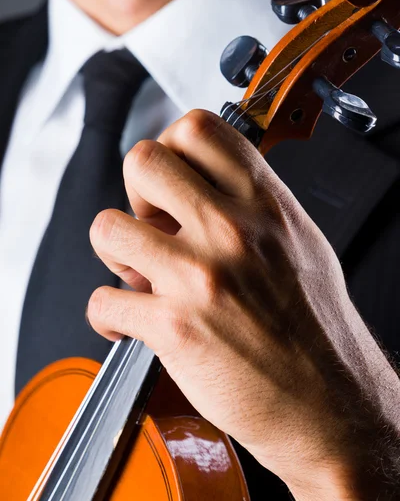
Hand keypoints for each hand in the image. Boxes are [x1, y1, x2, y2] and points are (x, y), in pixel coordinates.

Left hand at [88, 109, 399, 499]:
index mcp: (265, 204)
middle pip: (143, 161)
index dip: (170, 146)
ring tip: (139, 274)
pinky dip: (108, 315)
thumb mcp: (299, 243)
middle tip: (151, 223)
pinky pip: (103, 301)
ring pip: (107, 227)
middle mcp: (232, 231)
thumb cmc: (317, 329)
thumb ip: (252, 205)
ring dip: (114, 252)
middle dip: (135, 192)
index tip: (171, 177)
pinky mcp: (174, 327)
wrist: (329, 404)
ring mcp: (200, 276)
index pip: (197, 128)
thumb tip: (203, 186)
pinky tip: (132, 321)